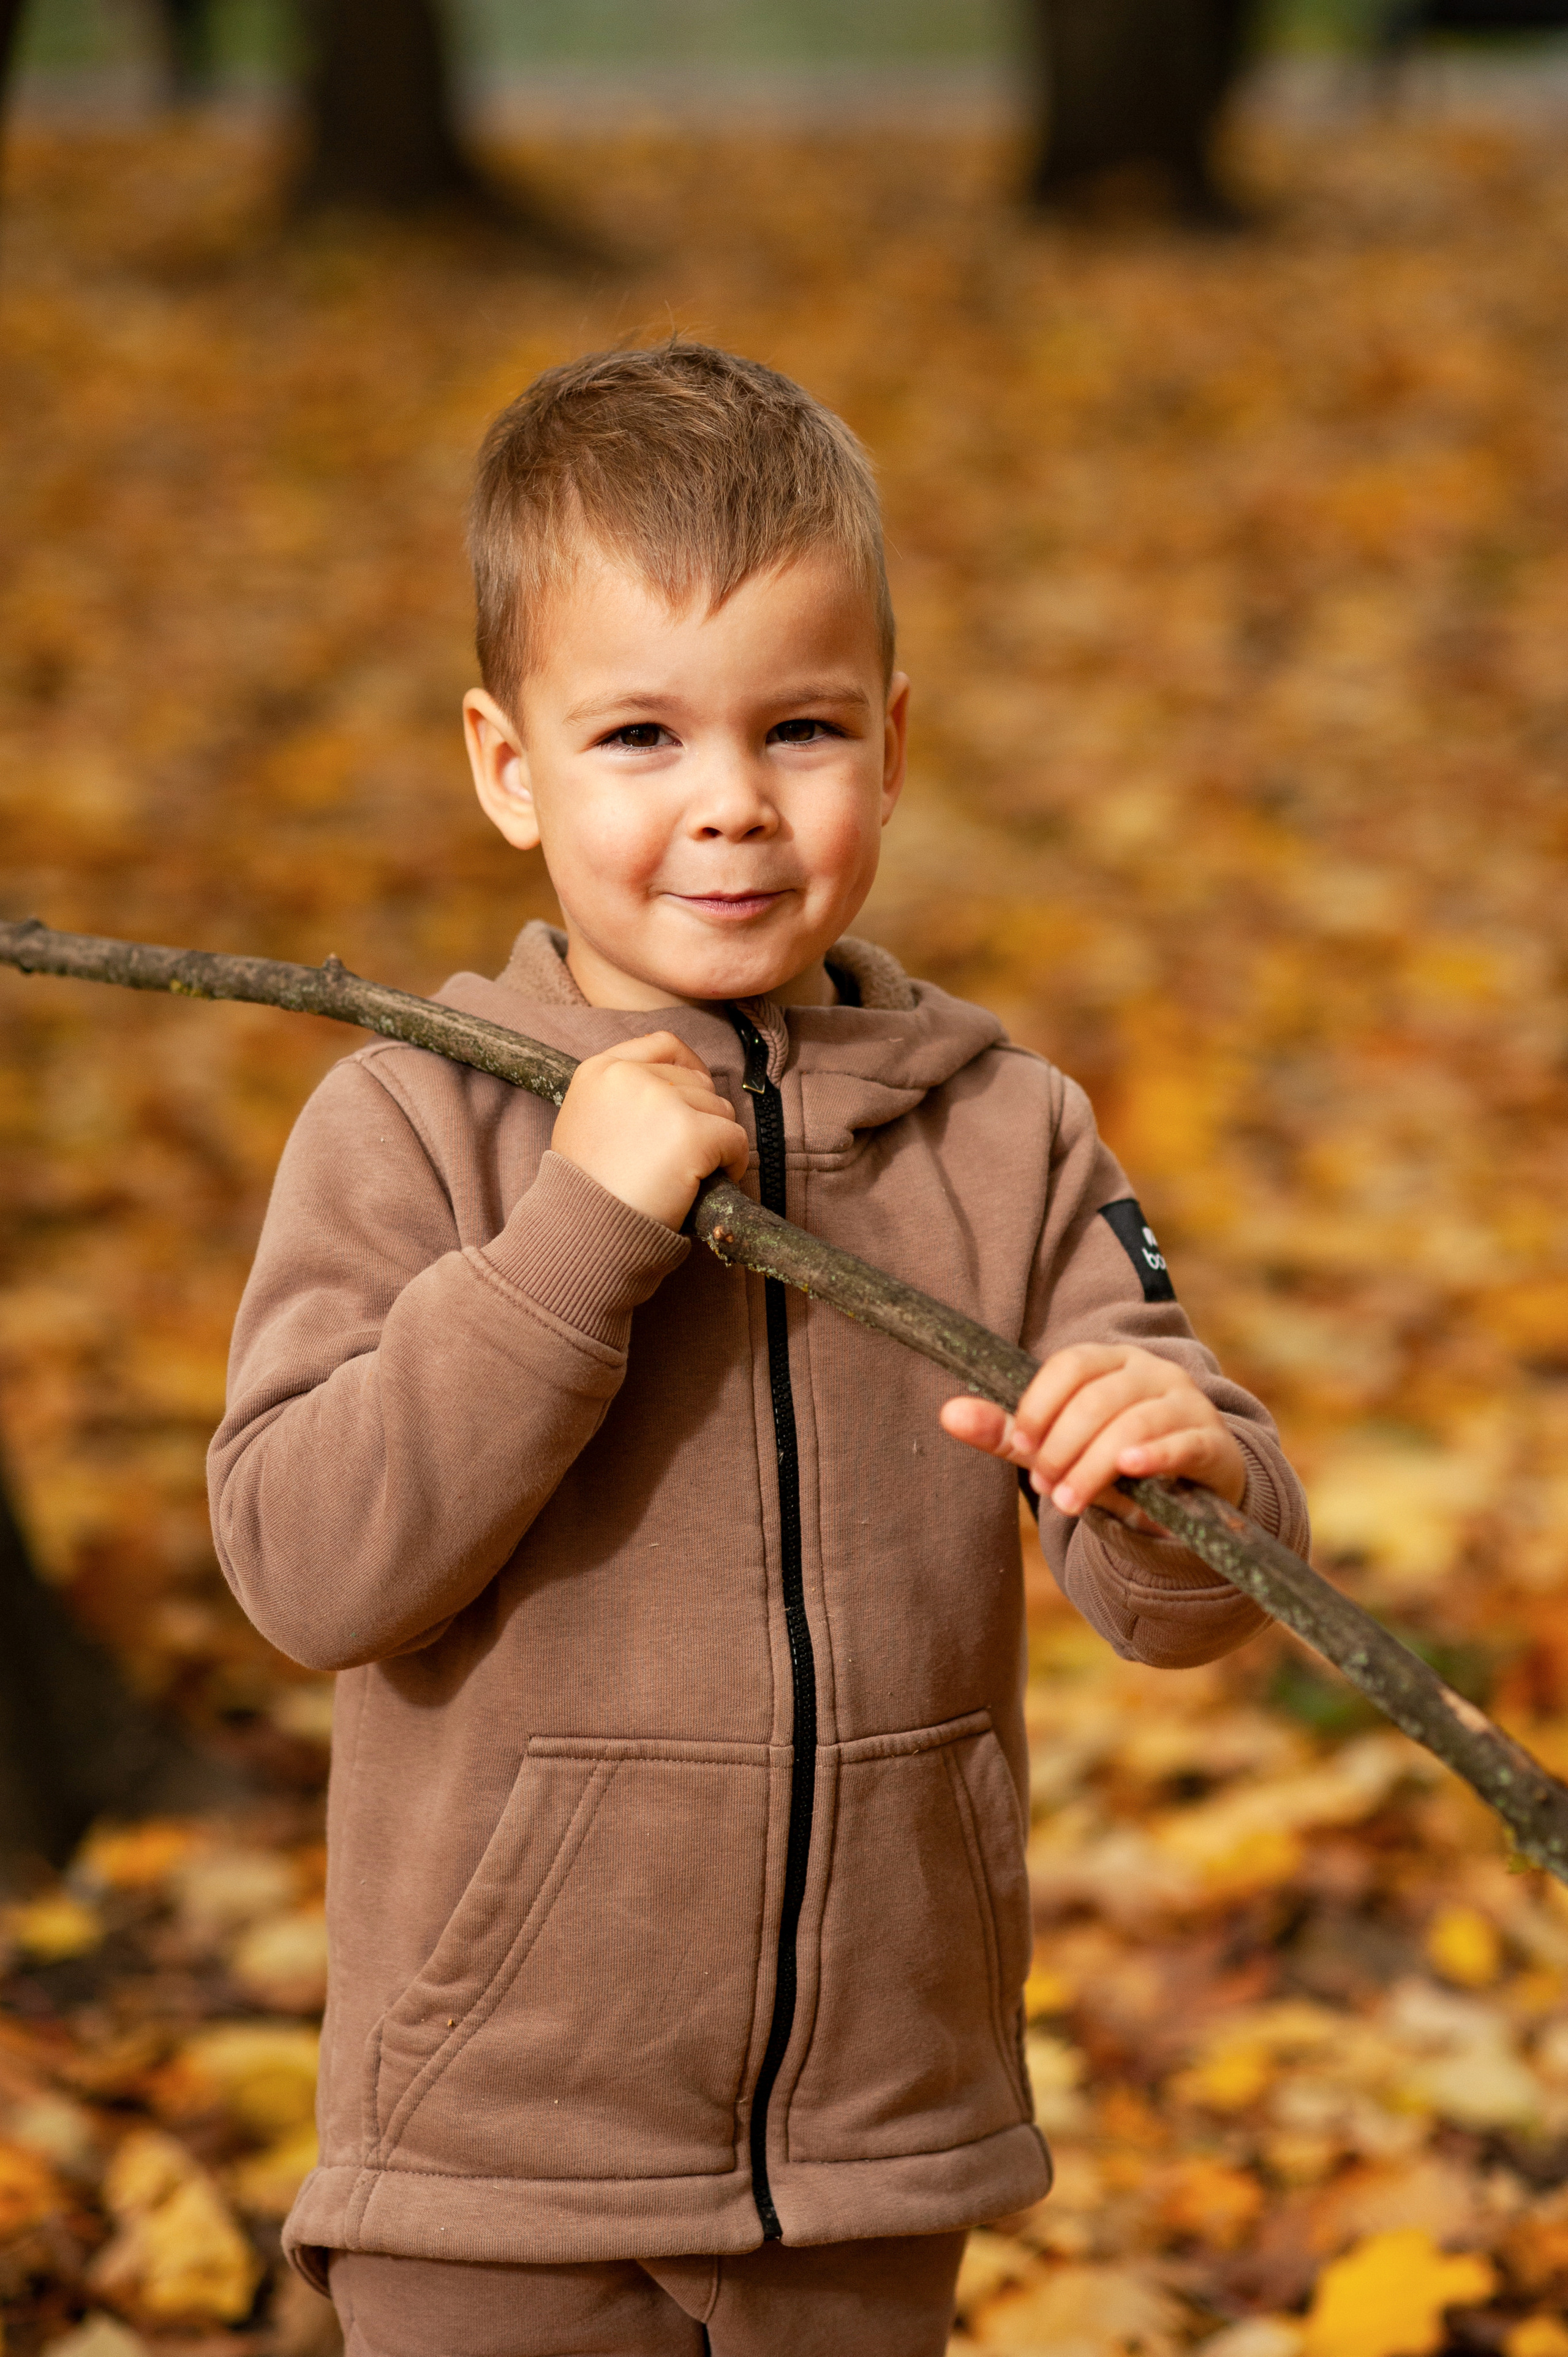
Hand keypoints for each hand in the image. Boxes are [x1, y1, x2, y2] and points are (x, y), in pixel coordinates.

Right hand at [551, 1033, 749, 1229]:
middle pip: (698, 1082)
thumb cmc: (586, 1190)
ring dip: (715, 1142)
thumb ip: (617, 1095)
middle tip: (681, 1156)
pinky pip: (736, 1140)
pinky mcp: (691, 1133)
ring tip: (686, 1174)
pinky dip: (733, 1163)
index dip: (689, 1069)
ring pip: (721, 1109)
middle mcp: (629, 1076)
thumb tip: (673, 1083)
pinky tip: (708, 1184)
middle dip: (700, 1117)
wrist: (584, 1233)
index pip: (664, 1045)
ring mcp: (662, 1102)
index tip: (695, 1099)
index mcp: (600, 1070)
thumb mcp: (584, 1123)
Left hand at [939, 1344, 1245, 1529]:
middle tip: (1045, 1488)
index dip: (1039, 1405)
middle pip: (1097, 1398)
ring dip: (1093, 1464)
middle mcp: (1151, 1372)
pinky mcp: (1212, 1443)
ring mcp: (1186, 1404)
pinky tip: (1130, 1468)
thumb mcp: (1058, 1448)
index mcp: (1111, 1361)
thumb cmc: (1113, 1463)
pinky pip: (1184, 1440)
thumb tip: (947, 1413)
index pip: (1070, 1365)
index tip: (1022, 1448)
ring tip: (1068, 1501)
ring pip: (1134, 1421)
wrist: (1188, 1498)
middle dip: (1061, 1446)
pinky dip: (1155, 1452)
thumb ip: (1008, 1432)